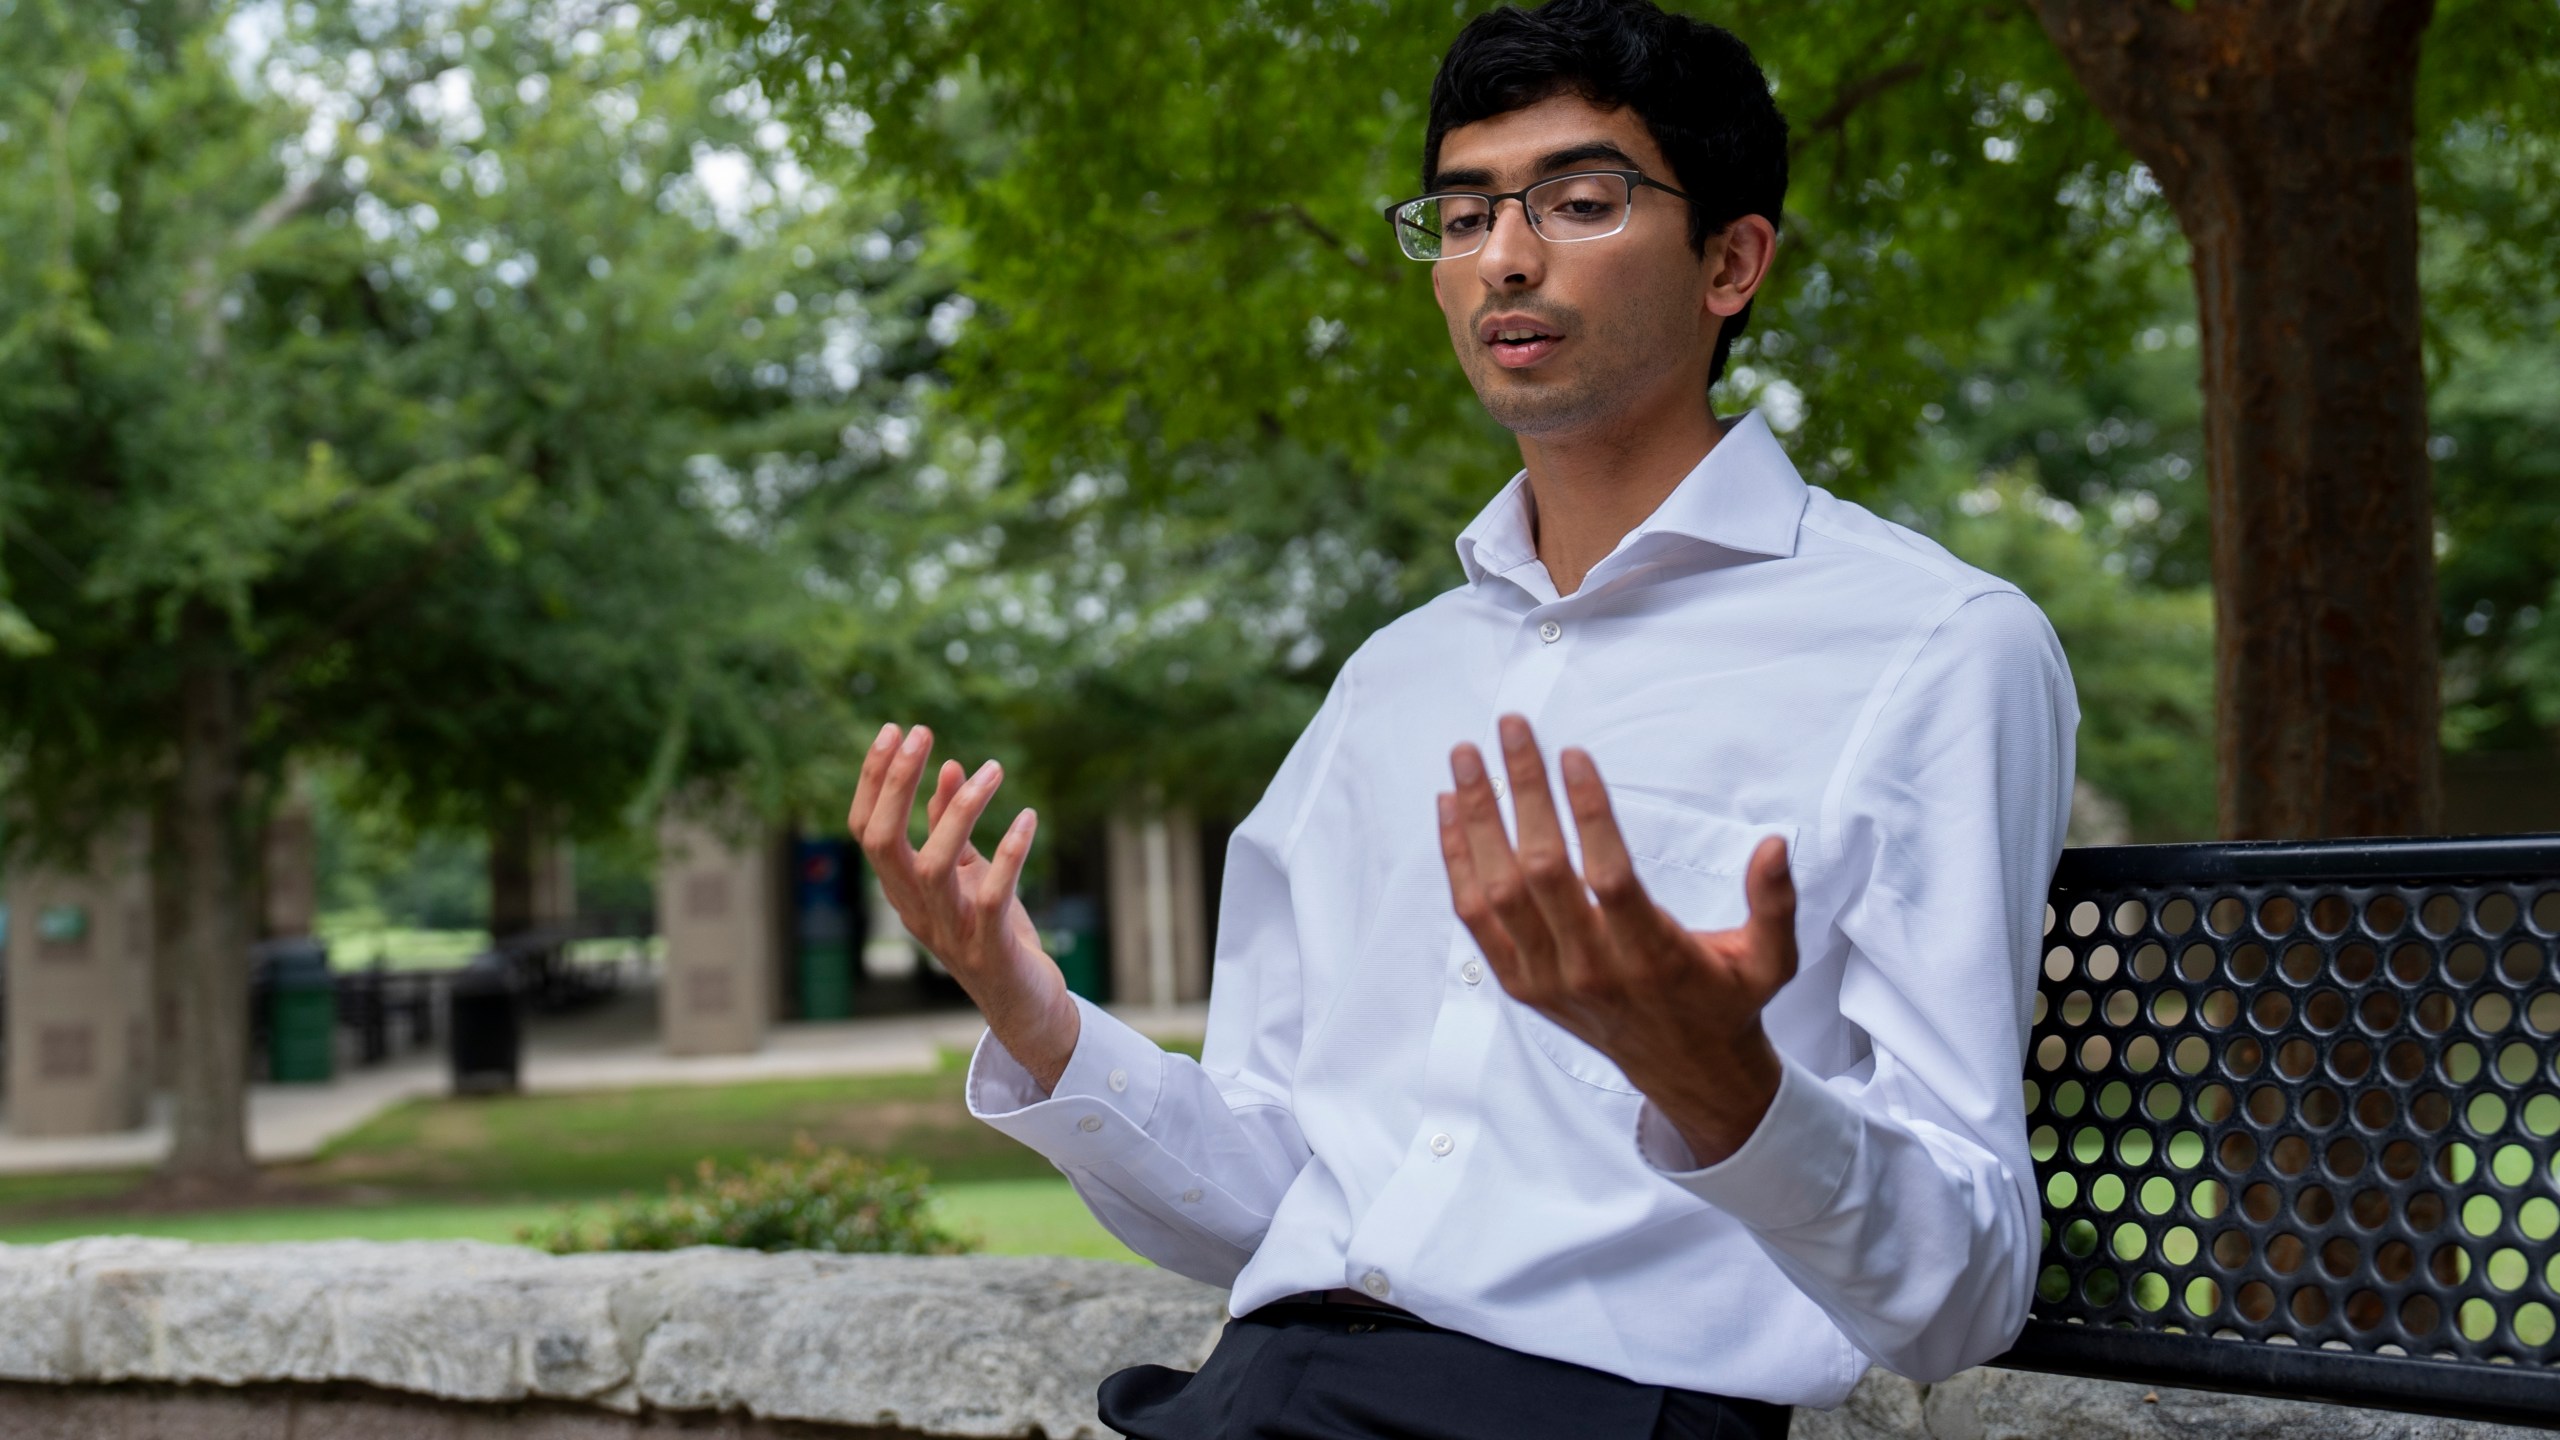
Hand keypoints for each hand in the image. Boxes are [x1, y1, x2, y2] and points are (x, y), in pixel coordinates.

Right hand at [848, 722, 1079, 1088]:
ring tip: (993, 770)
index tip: (894, 729)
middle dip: (896, 784)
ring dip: (960, 812)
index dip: (875, 780)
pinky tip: (1028, 818)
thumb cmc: (996, 934)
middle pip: (882, 843)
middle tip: (920, 733)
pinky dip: (1009, 855)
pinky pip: (990, 898)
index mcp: (903, 890)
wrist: (1027, 1007)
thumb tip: (948, 765)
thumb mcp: (969, 874)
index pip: (866, 830)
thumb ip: (950, 826)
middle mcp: (915, 910)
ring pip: (932, 866)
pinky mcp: (989, 949)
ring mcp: (948, 933)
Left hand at [1437, 714, 1796, 1165]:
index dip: (1589, 812)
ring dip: (1478, 819)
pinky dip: (1457, 860)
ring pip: (1497, 891)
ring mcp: (1547, 979)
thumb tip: (1776, 844)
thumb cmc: (1725, 1001)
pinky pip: (1474, 917)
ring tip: (1468, 757)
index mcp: (1653, 958)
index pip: (1609, 876)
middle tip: (1512, 728)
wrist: (1685, 1071)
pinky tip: (1450, 808)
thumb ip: (1775, 904)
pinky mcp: (1520, 984)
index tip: (1574, 754)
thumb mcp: (1770, 960)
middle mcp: (1592, 970)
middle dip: (1523, 792)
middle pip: (1542, 871)